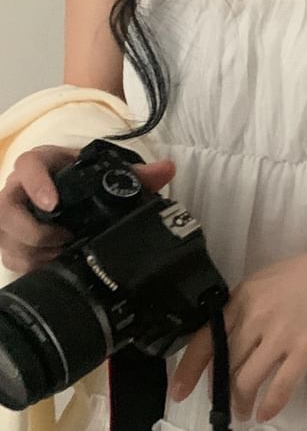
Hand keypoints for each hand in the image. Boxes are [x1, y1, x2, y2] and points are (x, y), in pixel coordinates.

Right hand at [0, 144, 174, 273]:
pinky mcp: (11, 240)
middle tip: (64, 238)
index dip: (36, 184)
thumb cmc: (86, 180)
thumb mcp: (108, 174)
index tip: (53, 204)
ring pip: (7, 238)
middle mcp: (18, 189)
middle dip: (33, 230)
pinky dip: (34, 265)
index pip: (28, 165)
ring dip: (35, 252)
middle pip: (6, 210)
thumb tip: (167, 168)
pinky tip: (57, 265)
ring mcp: (12, 217)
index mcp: (41, 164)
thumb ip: (138, 173)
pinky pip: (12, 258)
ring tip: (65, 253)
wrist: (72, 193)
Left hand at [170, 226, 306, 422]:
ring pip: (247, 380)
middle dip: (221, 392)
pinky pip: (280, 387)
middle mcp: (255, 316)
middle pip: (225, 364)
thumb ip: (251, 306)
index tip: (179, 392)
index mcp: (244, 296)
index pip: (204, 338)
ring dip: (242, 403)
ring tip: (246, 413)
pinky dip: (270, 405)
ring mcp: (281, 334)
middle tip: (225, 406)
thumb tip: (237, 336)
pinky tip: (267, 414)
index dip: (189, 370)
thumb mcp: (272, 280)